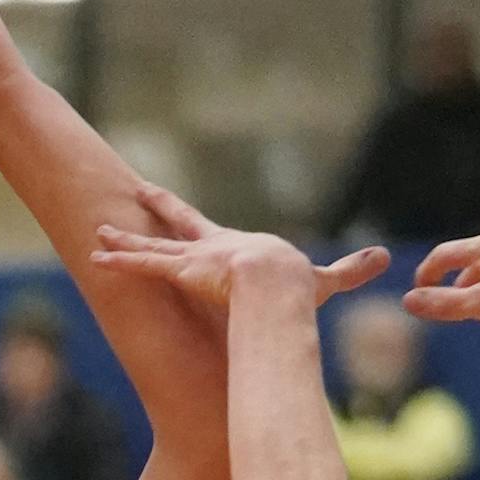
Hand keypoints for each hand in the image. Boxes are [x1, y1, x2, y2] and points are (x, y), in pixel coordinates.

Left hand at [90, 185, 390, 310]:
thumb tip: (385, 261)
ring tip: (99, 233)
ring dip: (124, 240)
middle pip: (177, 225)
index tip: (179, 210)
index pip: (209, 230)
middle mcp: (210, 249)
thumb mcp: (325, 280)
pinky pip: (142, 266)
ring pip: (150, 247)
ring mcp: (191, 259)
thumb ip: (349, 271)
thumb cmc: (299, 286)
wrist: (280, 284)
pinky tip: (94, 257)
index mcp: (236, 249)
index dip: (193, 220)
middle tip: (139, 193)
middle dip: (158, 209)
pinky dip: (119, 261)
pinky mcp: (179, 271)